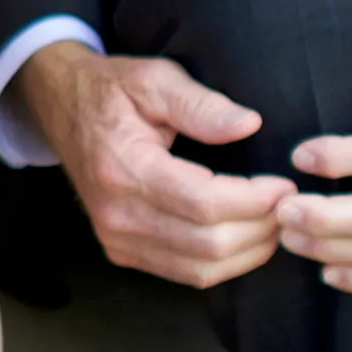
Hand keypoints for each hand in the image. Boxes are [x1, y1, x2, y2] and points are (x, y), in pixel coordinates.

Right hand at [23, 43, 291, 288]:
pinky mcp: (122, 252)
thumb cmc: (113, 91)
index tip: (285, 184)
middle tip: (289, 204)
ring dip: (250, 251)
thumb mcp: (154, 78)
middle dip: (261, 228)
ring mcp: (117, 239)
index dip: (255, 201)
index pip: (204, 204)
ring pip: (202, 269)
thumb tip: (249, 124)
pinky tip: (247, 235)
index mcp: (123, 169)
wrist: (62, 108)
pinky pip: (187, 273)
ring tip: (275, 221)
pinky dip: (226, 262)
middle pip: (209, 244)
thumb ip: (201, 104)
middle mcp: (116, 215)